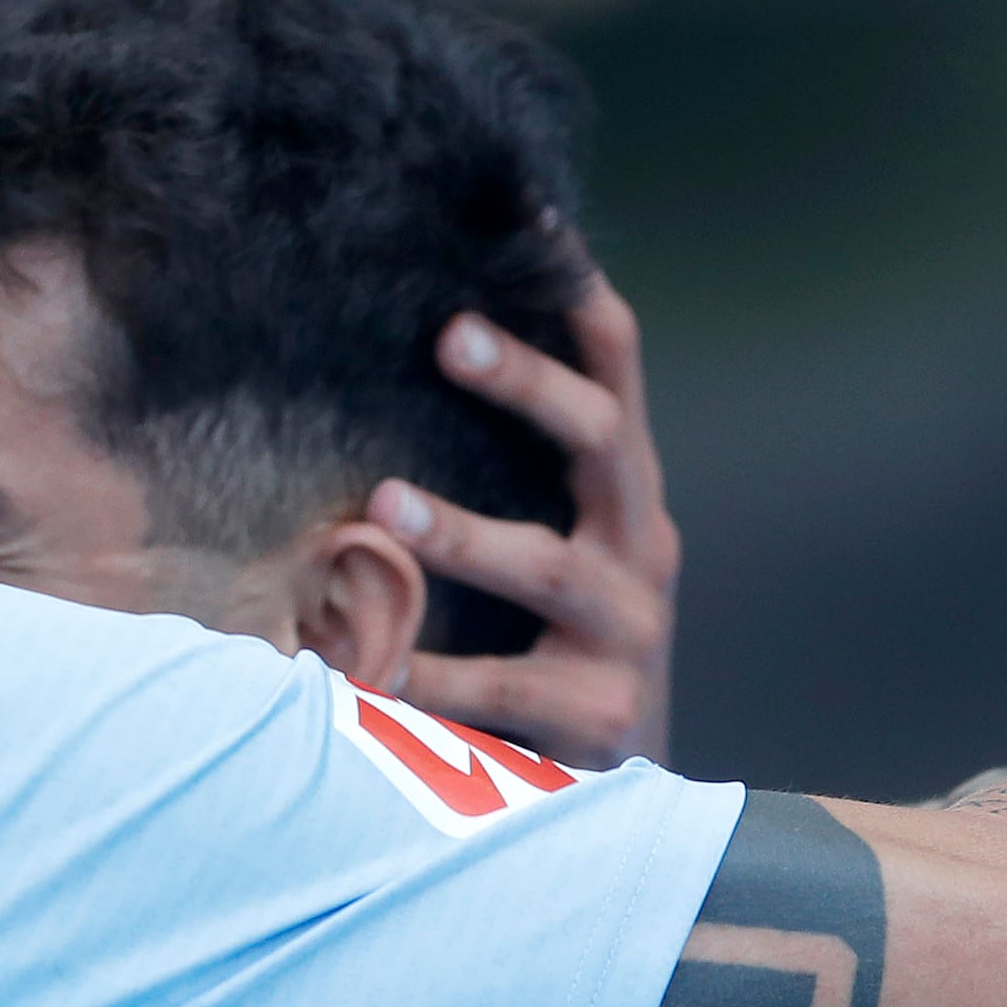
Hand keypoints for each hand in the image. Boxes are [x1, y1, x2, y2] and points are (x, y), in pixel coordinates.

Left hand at [369, 262, 680, 769]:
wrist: (621, 791)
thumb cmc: (558, 646)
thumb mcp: (551, 544)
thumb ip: (506, 467)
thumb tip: (411, 352)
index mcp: (625, 493)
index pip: (616, 369)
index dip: (577, 295)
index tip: (530, 215)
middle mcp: (642, 546)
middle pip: (597, 442)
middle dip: (532, 384)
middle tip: (449, 337)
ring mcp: (631, 632)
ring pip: (551, 565)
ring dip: (465, 533)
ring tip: (380, 509)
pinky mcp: (604, 715)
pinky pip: (507, 687)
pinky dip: (434, 674)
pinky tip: (364, 665)